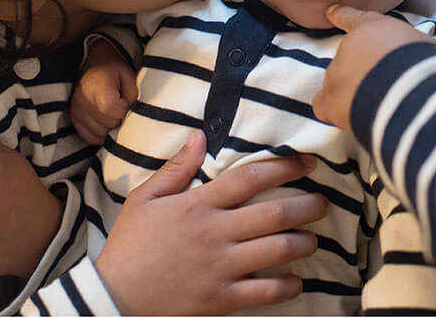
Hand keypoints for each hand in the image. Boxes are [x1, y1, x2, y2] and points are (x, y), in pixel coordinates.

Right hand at [71, 39, 137, 143]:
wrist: (94, 64)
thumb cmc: (114, 70)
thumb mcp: (129, 77)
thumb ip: (132, 98)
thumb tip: (131, 118)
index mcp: (97, 88)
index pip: (116, 113)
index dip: (126, 109)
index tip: (126, 99)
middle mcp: (82, 101)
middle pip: (108, 125)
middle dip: (119, 119)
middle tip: (120, 105)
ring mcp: (76, 112)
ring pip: (100, 134)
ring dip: (110, 127)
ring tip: (113, 111)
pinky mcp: (74, 119)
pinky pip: (90, 137)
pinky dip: (100, 133)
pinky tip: (105, 121)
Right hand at [95, 130, 328, 314]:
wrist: (113, 297)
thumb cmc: (130, 245)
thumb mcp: (144, 199)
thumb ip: (176, 168)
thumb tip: (199, 135)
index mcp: (198, 205)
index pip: (250, 178)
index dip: (285, 166)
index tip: (308, 162)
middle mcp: (215, 233)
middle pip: (274, 213)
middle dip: (307, 205)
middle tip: (322, 202)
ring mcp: (221, 268)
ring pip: (277, 250)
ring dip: (304, 243)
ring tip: (312, 239)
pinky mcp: (221, 300)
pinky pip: (265, 293)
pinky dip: (288, 286)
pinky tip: (297, 280)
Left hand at [313, 4, 435, 130]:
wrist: (408, 91)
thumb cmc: (422, 64)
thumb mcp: (423, 46)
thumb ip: (410, 49)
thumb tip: (416, 61)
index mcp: (372, 26)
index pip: (352, 18)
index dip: (342, 16)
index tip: (331, 12)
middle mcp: (348, 46)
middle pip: (348, 58)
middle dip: (363, 71)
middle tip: (385, 86)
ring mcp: (336, 72)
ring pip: (337, 82)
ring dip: (353, 92)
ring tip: (377, 107)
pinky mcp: (330, 100)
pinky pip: (323, 105)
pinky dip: (333, 110)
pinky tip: (349, 117)